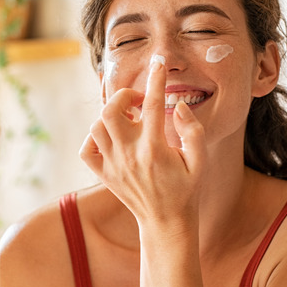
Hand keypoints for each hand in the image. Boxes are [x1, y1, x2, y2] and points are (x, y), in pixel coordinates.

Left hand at [79, 59, 206, 226]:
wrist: (166, 223)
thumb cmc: (187, 190)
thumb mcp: (200, 161)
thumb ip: (193, 131)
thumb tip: (178, 106)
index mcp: (155, 149)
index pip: (152, 104)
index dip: (156, 79)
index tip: (158, 63)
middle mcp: (130, 155)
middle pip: (111, 111)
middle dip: (123, 96)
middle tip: (138, 101)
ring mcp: (113, 165)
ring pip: (96, 126)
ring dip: (110, 115)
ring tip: (128, 120)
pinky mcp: (103, 174)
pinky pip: (86, 149)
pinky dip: (93, 138)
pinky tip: (111, 138)